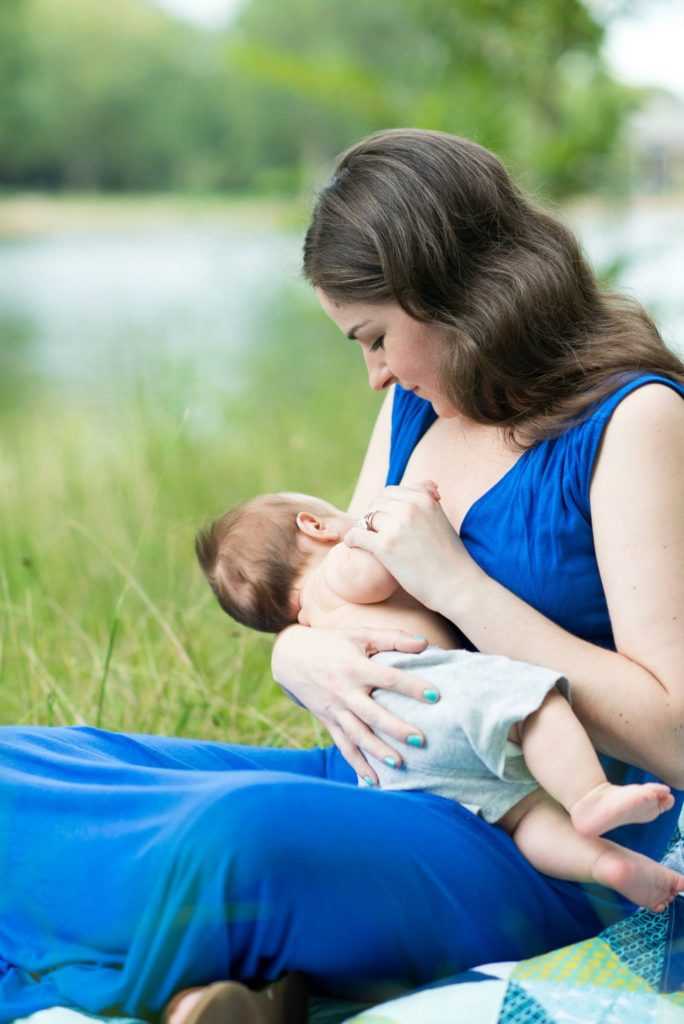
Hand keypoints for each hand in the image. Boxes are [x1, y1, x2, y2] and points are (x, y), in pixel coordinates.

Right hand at [271, 624, 441, 783]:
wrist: (289, 656)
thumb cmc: (332, 642)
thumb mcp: (359, 634)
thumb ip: (392, 638)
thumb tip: (425, 644)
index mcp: (355, 667)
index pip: (388, 678)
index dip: (411, 686)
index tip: (436, 696)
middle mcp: (344, 691)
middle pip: (372, 713)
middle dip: (395, 728)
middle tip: (420, 740)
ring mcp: (335, 709)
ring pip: (357, 734)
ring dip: (376, 750)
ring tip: (398, 764)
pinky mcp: (328, 721)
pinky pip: (344, 746)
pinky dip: (358, 764)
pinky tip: (375, 782)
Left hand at [345, 480, 469, 610]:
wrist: (457, 585)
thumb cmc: (450, 557)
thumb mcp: (442, 520)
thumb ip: (428, 503)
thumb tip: (424, 487)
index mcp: (424, 498)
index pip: (391, 492)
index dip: (385, 505)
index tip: (384, 519)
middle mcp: (410, 506)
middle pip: (377, 502)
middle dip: (373, 515)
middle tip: (374, 532)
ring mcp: (397, 525)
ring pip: (367, 517)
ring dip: (364, 527)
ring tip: (366, 539)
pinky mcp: (386, 546)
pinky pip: (357, 534)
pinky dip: (352, 539)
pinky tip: (353, 546)